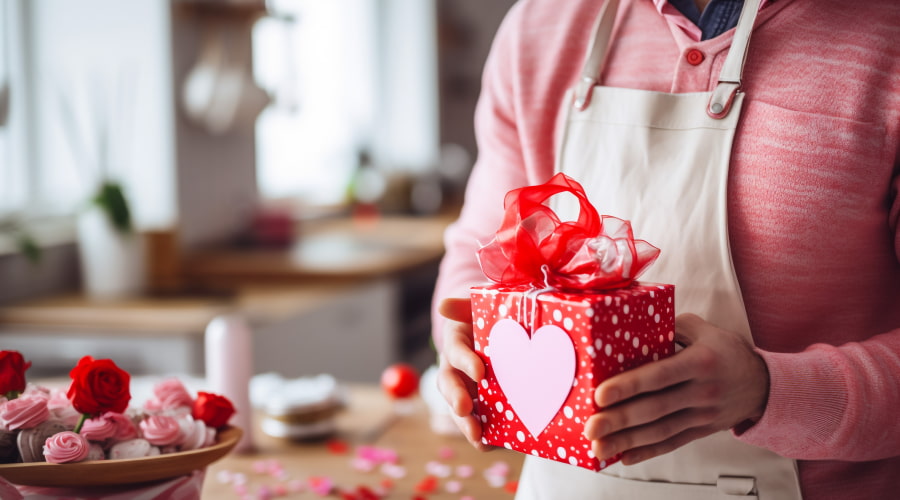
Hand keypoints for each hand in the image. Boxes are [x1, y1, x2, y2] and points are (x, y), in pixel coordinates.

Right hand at [435, 298, 492, 450]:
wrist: (491, 330)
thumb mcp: (474, 306)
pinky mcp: (480, 403)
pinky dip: (487, 434)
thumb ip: (463, 305)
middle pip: (450, 386)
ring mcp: (466, 388)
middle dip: (457, 400)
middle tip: (465, 410)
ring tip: (479, 440)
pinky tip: (497, 444)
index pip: (456, 352)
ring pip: (461, 408)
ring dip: (468, 424)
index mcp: (454, 344)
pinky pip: (479, 420)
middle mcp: (455, 369)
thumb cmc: (482, 316)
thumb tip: (445, 304)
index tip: (480, 372)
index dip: (466, 362)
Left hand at [583, 313, 769, 464]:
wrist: (763, 384)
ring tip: (598, 447)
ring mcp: (703, 415)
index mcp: (701, 362)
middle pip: (655, 408)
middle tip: (590, 427)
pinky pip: (672, 443)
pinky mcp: (701, 430)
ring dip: (626, 440)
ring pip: (660, 431)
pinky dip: (647, 451)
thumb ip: (671, 326)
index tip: (601, 394)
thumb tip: (634, 323)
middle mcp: (702, 391)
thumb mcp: (704, 330)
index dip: (630, 385)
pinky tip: (624, 456)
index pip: (660, 375)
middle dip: (619, 419)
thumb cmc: (727, 351)